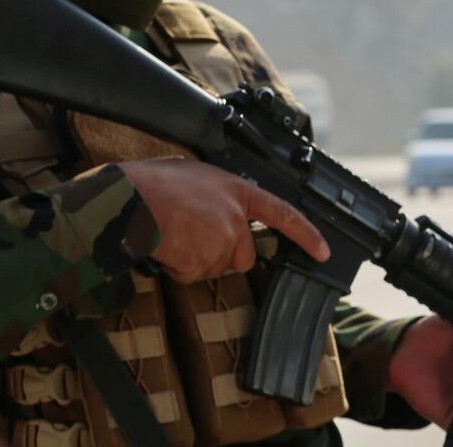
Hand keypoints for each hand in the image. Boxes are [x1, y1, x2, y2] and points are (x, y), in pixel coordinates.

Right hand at [116, 158, 328, 282]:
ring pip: (215, 268)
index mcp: (237, 190)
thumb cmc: (155, 183)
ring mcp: (221, 240)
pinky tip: (166, 246)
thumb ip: (223, 196)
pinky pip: (192, 276)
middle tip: (190, 234)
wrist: (128, 198)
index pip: (283, 214)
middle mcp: (235, 216)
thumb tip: (224, 213)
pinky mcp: (203, 260)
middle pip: (244, 256)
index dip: (306, 234)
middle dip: (221, 254)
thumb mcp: (199, 177)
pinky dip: (178, 268)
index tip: (323, 251)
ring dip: (195, 260)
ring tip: (173, 233)